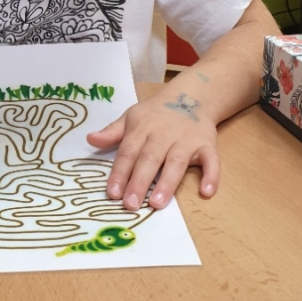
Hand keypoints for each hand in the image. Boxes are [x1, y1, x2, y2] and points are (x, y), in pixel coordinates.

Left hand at [86, 96, 219, 210]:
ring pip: (176, 162)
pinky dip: (211, 175)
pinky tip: (206, 191)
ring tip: (157, 203)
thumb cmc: (156, 114)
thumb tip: (90, 139)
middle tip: (130, 204)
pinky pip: (211, 160)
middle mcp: (164, 134)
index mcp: (142, 127)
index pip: (128, 151)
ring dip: (168, 183)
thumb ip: (112, 132)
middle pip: (150, 159)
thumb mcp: (131, 117)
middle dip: (139, 181)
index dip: (120, 172)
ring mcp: (187, 140)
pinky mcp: (207, 145)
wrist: (191, 96)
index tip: (112, 193)